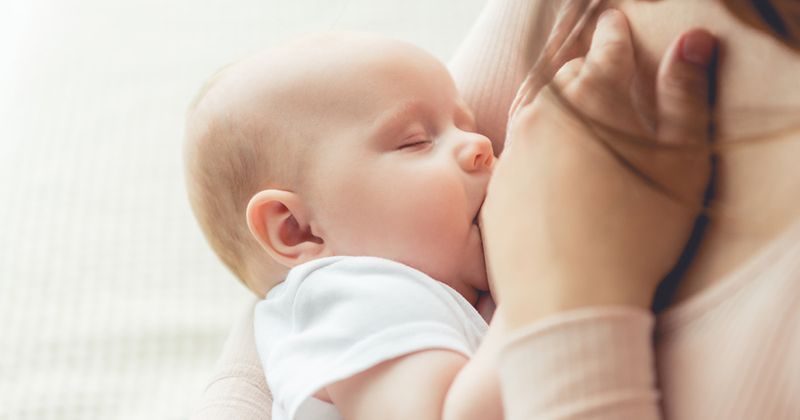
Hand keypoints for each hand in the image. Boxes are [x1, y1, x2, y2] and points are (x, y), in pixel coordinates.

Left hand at [480, 9, 716, 327]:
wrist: (567, 299)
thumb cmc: (637, 235)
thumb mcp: (682, 165)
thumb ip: (686, 97)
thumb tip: (692, 41)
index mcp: (595, 98)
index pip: (608, 46)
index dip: (616, 33)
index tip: (616, 23)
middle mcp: (544, 114)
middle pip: (567, 76)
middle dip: (587, 69)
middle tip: (600, 71)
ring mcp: (513, 150)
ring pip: (535, 108)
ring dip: (554, 101)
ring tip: (570, 106)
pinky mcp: (496, 185)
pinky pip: (516, 151)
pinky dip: (534, 146)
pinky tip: (547, 164)